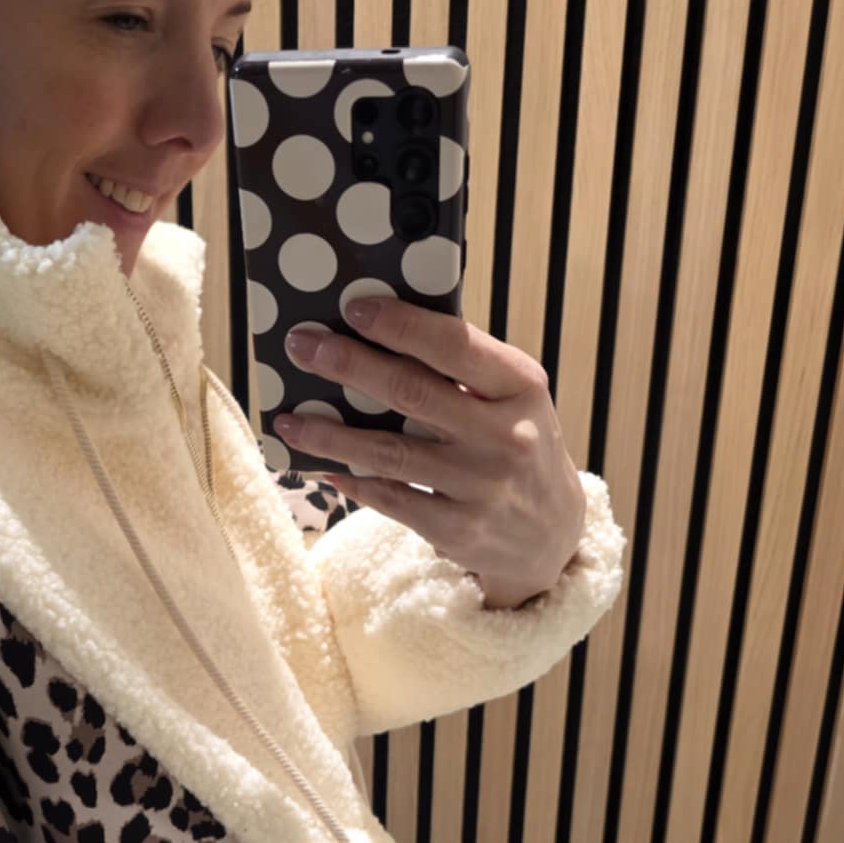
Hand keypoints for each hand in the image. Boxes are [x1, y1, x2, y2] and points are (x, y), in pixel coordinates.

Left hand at [275, 296, 587, 607]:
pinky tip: (323, 465)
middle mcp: (505, 435)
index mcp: (520, 387)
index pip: (453, 345)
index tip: (353, 308)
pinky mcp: (458, 529)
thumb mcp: (514, 400)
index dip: (400, 324)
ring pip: (388, 452)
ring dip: (330, 433)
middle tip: (302, 347)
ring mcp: (481, 486)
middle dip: (348, 365)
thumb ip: (465, 371)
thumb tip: (382, 333)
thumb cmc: (519, 444)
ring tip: (289, 420)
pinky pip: (390, 498)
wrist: (553, 534)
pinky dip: (352, 480)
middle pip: (411, 393)